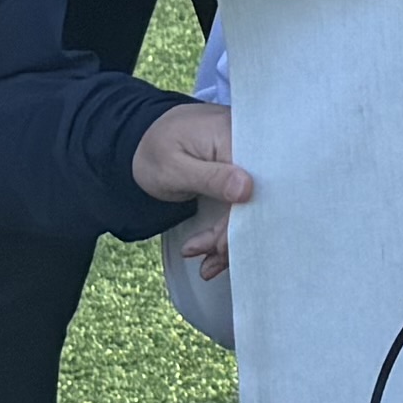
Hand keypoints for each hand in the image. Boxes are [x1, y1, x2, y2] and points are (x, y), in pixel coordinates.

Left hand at [130, 99, 251, 289]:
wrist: (145, 138)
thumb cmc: (156, 149)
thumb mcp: (175, 167)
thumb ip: (212, 177)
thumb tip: (249, 189)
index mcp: (237, 138)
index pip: (254, 186)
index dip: (240, 221)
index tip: (219, 247)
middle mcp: (251, 146)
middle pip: (257, 199)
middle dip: (233, 237)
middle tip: (208, 261)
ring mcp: (249, 161)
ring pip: (251, 207)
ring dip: (230, 239)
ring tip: (206, 264)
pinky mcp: (244, 174)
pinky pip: (244, 204)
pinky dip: (229, 230)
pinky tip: (211, 250)